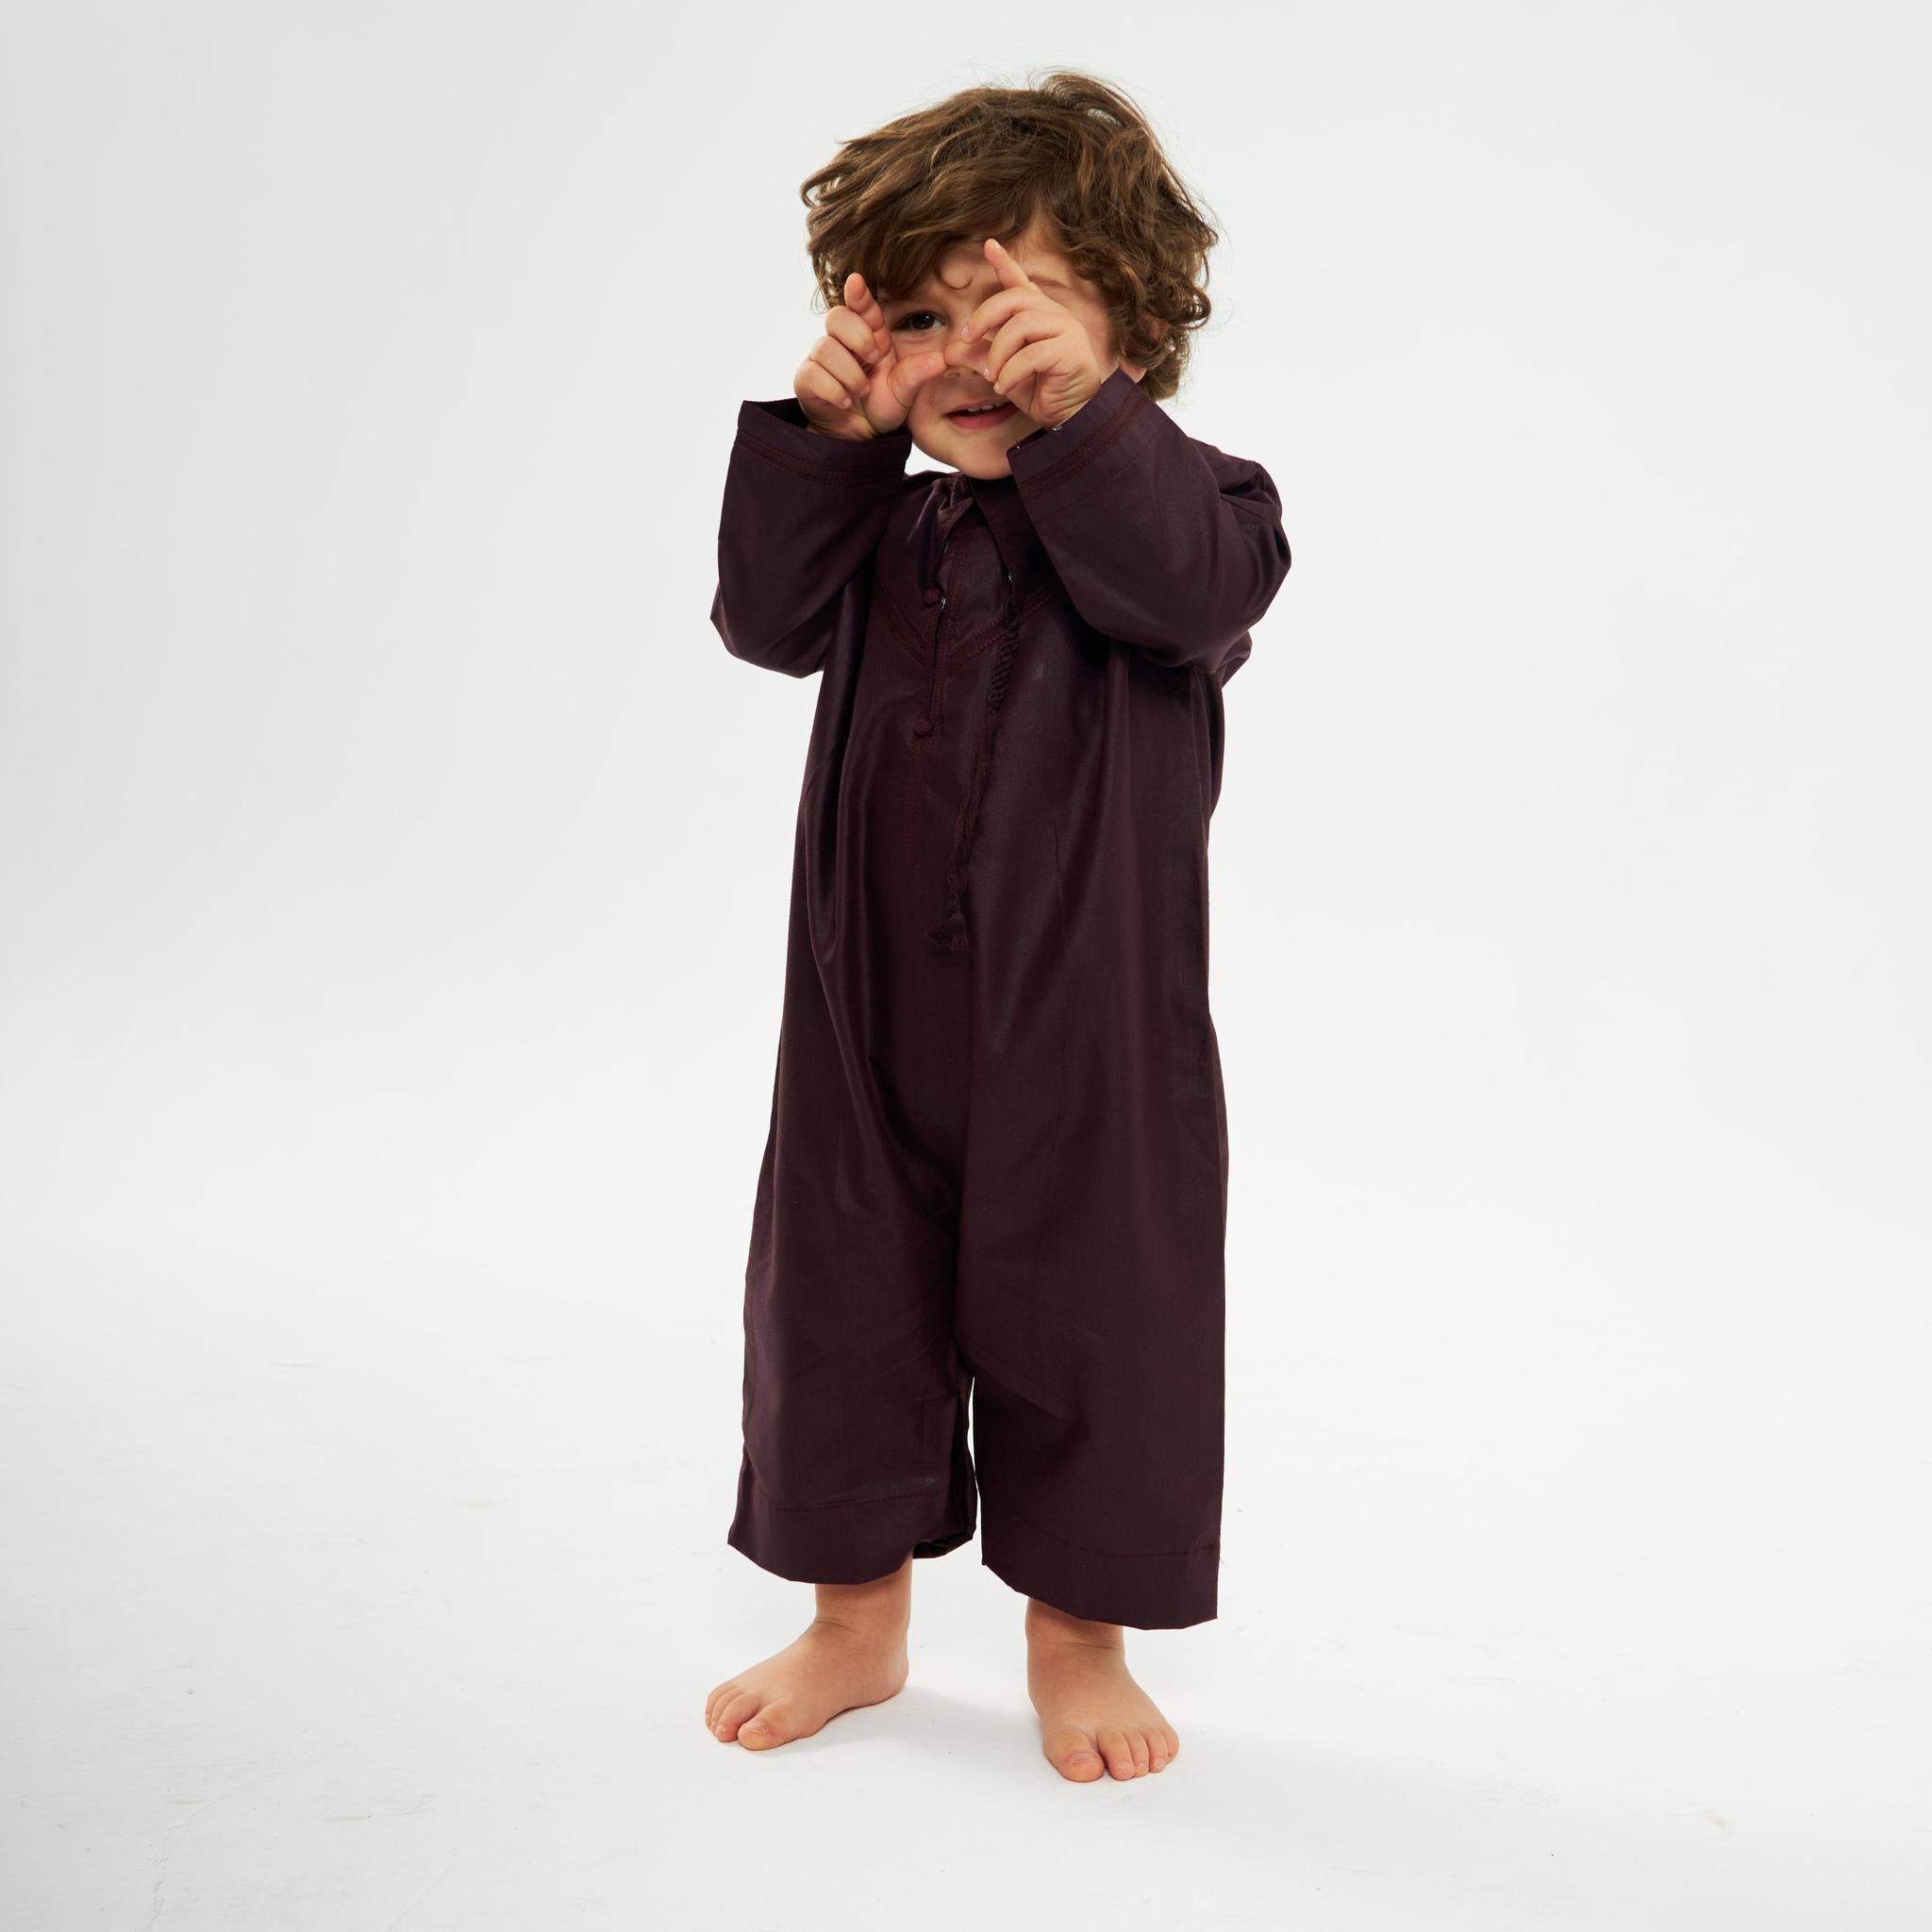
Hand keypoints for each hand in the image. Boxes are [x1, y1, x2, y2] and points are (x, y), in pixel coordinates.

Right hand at [793, 271, 946, 439]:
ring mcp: (821, 358)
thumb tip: (942, 359)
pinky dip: (834, 390)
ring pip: (826, 347)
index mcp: (870, 335)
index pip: (860, 306)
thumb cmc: (881, 407)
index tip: (857, 282)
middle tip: (873, 359)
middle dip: (858, 337)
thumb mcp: (904, 393)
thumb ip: (918, 373)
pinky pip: (814, 373)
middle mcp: (843, 341)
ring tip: (861, 392)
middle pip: (837, 316)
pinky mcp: (807, 378)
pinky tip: (844, 401)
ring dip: (849, 374)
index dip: (857, 293)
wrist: (860, 438)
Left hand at [943, 237, 1108, 428]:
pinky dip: (1011, 372)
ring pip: (1022, 325)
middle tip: (966, 339)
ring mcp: (1066, 331)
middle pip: (1015, 298)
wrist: (1072, 418)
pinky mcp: (1072, 352)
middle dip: (984, 316)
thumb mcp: (1003, 372)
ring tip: (993, 376)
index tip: (989, 245)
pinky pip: (1032, 354)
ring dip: (998, 352)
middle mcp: (1055, 316)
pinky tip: (1004, 386)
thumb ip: (981, 357)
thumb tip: (950, 349)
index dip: (1005, 263)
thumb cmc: (1041, 391)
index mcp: (1039, 315)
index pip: (1021, 283)